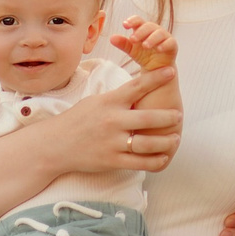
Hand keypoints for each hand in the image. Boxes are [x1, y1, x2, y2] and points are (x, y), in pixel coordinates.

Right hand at [56, 71, 181, 172]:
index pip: (137, 86)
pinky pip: (140, 162)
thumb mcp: (96, 101)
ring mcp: (113, 142)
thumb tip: (140, 87)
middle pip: (149, 118)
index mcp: (109, 102)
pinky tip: (164, 156)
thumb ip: (118, 98)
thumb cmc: (78, 120)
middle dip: (168, 117)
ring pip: (148, 143)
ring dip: (166, 141)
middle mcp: (113, 121)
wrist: (56, 144)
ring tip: (175, 137)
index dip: (156, 79)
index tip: (171, 72)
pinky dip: (156, 160)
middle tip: (179, 115)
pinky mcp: (112, 161)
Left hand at [111, 16, 177, 72]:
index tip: (124, 25)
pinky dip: (165, 44)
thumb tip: (111, 38)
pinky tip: (159, 49)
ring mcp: (165, 37)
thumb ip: (123, 44)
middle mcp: (155, 30)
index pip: (138, 20)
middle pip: (148, 26)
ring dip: (152, 38)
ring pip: (159, 33)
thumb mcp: (132, 50)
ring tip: (145, 45)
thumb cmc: (143, 56)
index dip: (132, 21)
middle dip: (140, 32)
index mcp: (143, 29)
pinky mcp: (173, 45)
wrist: (156, 70)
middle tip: (132, 39)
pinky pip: (170, 42)